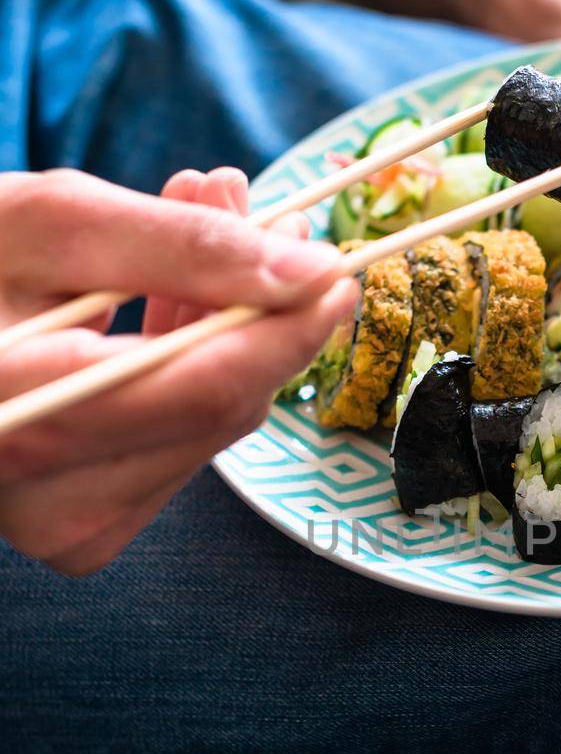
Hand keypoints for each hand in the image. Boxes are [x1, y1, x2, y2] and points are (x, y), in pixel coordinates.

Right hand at [0, 167, 357, 574]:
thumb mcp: (47, 225)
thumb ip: (178, 246)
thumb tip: (310, 272)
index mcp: (19, 419)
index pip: (207, 386)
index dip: (287, 325)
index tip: (335, 266)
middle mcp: (45, 505)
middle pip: (219, 411)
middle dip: (256, 310)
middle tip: (261, 215)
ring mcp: (65, 534)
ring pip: (211, 430)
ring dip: (224, 334)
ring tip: (196, 232)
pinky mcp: (81, 538)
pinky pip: (179, 450)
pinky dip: (188, 379)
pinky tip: (161, 312)